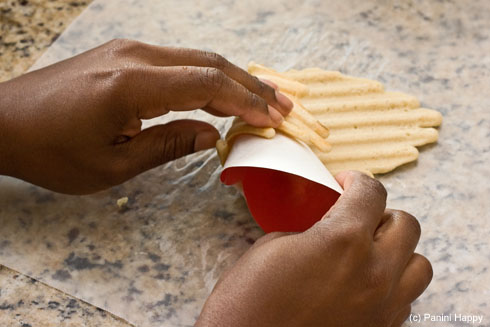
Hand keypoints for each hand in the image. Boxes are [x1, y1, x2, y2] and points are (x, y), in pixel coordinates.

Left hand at [0, 39, 292, 193]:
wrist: (2, 123)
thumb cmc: (51, 151)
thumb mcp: (112, 165)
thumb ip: (168, 146)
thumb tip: (212, 134)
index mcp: (133, 86)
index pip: (208, 84)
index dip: (246, 101)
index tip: (273, 118)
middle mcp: (135, 57)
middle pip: (210, 63)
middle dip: (250, 85)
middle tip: (283, 104)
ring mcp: (129, 50)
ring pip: (197, 57)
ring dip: (233, 78)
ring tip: (263, 97)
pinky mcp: (123, 53)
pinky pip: (178, 60)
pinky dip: (208, 75)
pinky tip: (222, 89)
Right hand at [196, 171, 432, 326]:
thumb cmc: (247, 301)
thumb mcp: (272, 247)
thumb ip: (312, 230)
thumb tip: (327, 228)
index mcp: (342, 240)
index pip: (371, 192)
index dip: (356, 180)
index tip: (345, 184)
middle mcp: (373, 273)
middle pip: (406, 224)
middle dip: (381, 212)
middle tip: (356, 215)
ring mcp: (382, 307)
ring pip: (419, 264)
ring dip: (397, 250)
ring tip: (369, 250)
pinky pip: (406, 298)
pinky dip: (393, 283)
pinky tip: (365, 282)